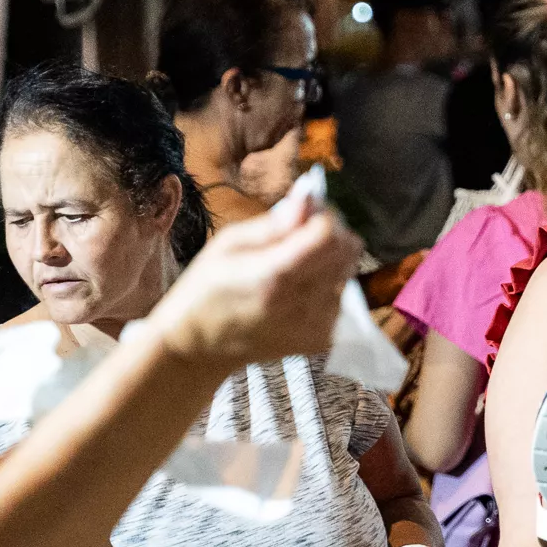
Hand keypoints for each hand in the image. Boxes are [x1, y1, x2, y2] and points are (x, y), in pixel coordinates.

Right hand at [140, 198, 360, 374]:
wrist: (200, 349)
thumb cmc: (205, 291)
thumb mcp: (227, 245)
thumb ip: (273, 224)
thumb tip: (309, 197)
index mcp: (273, 276)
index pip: (328, 235)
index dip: (323, 215)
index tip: (308, 211)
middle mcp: (300, 302)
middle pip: (346, 251)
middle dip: (331, 233)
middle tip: (301, 233)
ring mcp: (315, 325)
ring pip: (346, 272)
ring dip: (328, 260)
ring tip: (293, 267)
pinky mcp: (321, 339)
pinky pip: (340, 297)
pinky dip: (325, 287)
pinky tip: (296, 292)